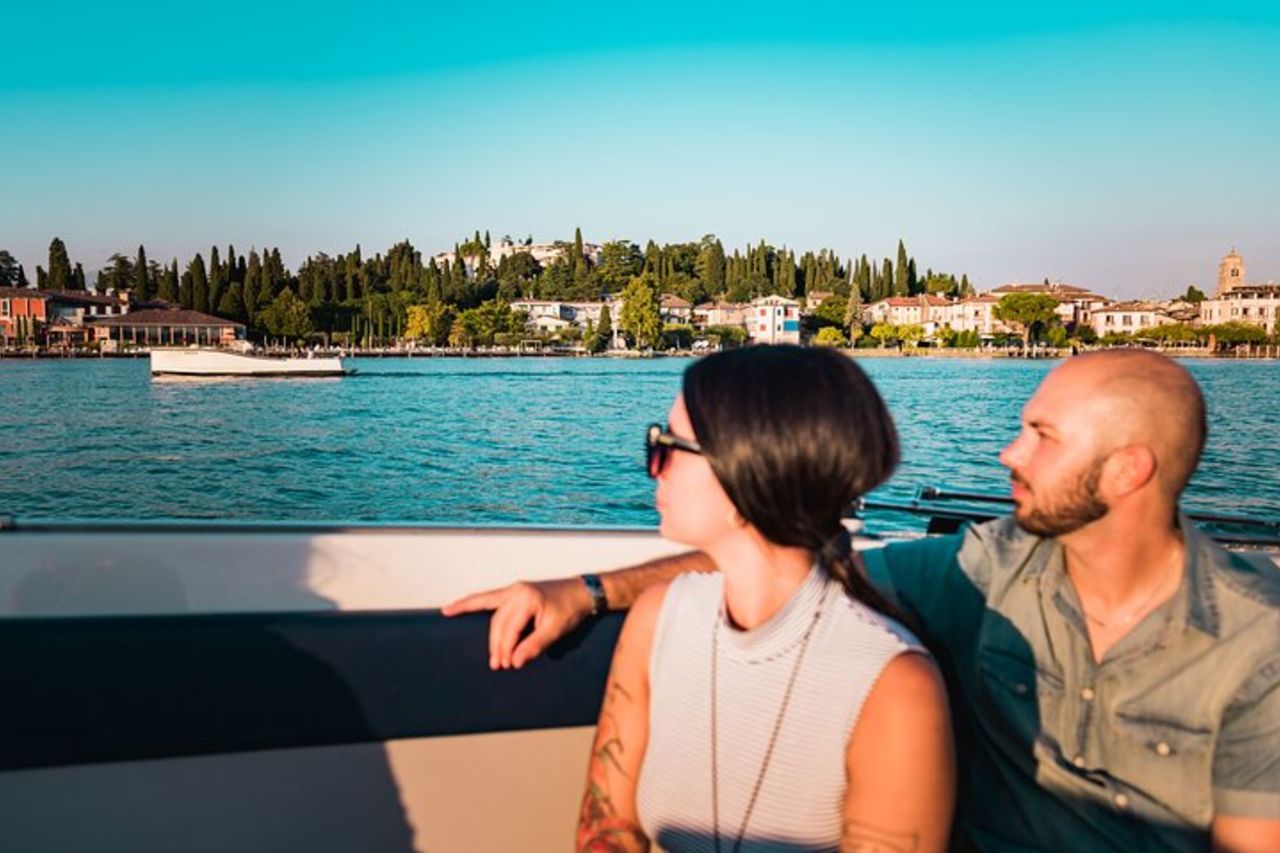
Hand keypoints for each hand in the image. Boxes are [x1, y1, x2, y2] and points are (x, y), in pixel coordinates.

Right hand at [441, 577, 593, 669]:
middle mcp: (515, 591)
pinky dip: (471, 604)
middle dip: (497, 646)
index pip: (509, 629)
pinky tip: (452, 609)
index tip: (507, 666)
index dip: (507, 649)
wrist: (582, 591)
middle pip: (498, 623)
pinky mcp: (512, 592)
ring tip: (491, 656)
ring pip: (491, 614)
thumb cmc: (571, 608)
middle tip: (498, 666)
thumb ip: (534, 645)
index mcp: (526, 598)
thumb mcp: (555, 630)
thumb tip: (516, 662)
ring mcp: (512, 590)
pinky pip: (487, 599)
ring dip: (490, 636)